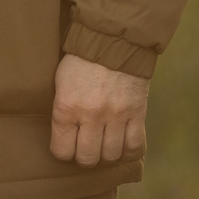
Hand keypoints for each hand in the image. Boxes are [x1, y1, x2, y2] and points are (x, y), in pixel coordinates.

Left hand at [50, 53, 148, 167]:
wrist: (113, 40)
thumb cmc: (81, 60)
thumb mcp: (61, 83)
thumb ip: (63, 110)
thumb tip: (65, 136)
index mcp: (66, 107)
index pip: (62, 151)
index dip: (64, 152)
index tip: (67, 146)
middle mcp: (91, 115)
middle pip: (88, 158)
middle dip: (85, 157)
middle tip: (86, 147)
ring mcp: (116, 115)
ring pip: (112, 155)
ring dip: (107, 153)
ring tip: (104, 144)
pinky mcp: (137, 113)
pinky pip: (135, 145)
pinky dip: (129, 150)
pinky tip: (123, 145)